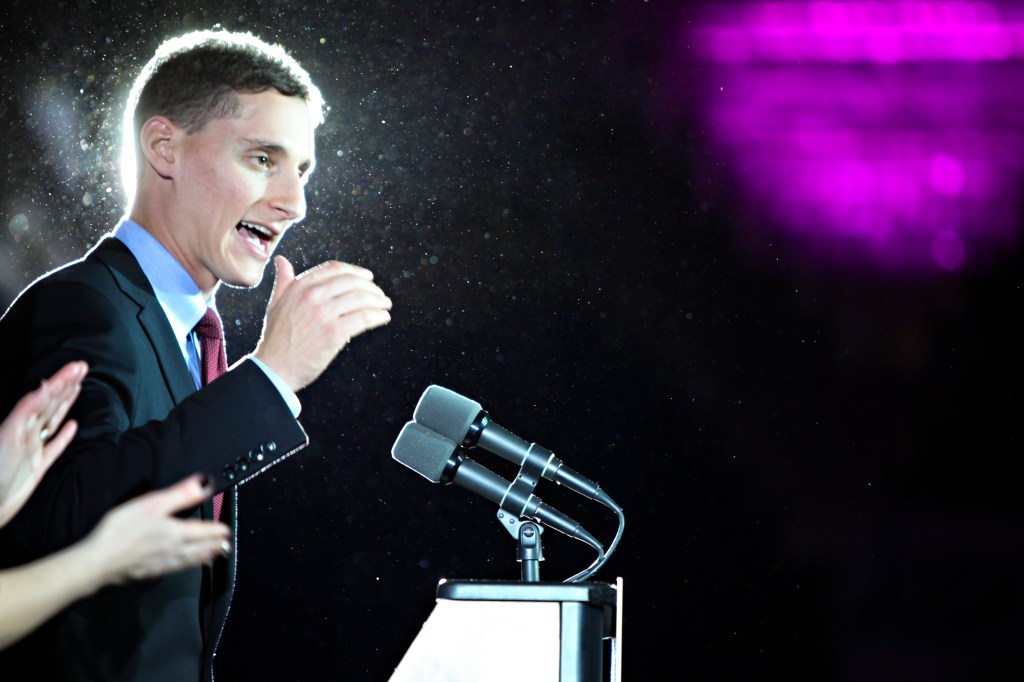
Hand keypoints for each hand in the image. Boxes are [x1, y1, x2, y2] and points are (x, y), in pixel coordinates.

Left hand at [0, 360, 87, 527]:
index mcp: (20, 423)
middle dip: (66, 385)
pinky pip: (54, 446)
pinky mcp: (38, 466)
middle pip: (50, 404)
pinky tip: (72, 426)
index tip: (77, 367)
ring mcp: (33, 449)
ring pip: (53, 420)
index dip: (61, 380)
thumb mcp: (9, 436)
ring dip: (66, 403)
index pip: (44, 396)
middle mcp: (27, 433)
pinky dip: (64, 435)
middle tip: (82, 368)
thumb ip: (25, 411)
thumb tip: (43, 387)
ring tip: (78, 387)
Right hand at [86, 474, 231, 583]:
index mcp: (178, 534)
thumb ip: (181, 494)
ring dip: (203, 557)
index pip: (205, 531)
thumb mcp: (154, 504)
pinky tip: (180, 566)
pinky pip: (175, 569)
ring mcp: (162, 564)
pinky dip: (185, 566)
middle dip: (215, 545)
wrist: (98, 561)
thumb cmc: (123, 531)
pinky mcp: (149, 572)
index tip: (226, 530)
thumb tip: (204, 484)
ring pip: (190, 560)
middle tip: (225, 544)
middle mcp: (174, 551)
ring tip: (212, 557)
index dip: (217, 529)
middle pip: (201, 548)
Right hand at [252, 255, 391, 390]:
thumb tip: (281, 261)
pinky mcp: (334, 333)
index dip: (355, 271)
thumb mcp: (276, 304)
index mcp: (299, 287)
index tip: (367, 278)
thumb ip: (284, 281)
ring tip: (385, 305)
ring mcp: (324, 314)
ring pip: (361, 299)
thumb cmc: (276, 338)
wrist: (273, 368)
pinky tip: (383, 318)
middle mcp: (312, 296)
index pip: (334, 269)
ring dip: (378, 301)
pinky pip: (364, 318)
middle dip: (371, 287)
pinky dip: (378, 316)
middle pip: (352, 282)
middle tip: (380, 295)